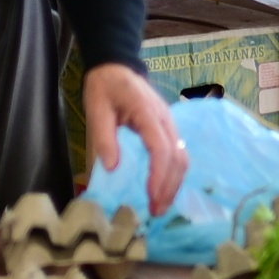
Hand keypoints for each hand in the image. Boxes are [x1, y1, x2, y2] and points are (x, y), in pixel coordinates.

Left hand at [80, 64, 187, 214]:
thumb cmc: (104, 87)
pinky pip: (177, 155)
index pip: (161, 148)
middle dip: (169, 187)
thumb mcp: (96, 109)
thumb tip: (112, 168)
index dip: (158, 175)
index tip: (150, 195)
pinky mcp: (168, 130)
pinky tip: (162, 189)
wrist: (115, 67)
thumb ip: (104, 137)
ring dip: (174, 184)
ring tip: (160, 206)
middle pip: (178, 158)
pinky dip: (173, 175)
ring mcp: (170, 124)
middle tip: (156, 211)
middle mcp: (165, 120)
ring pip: (182, 158)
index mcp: (147, 113)